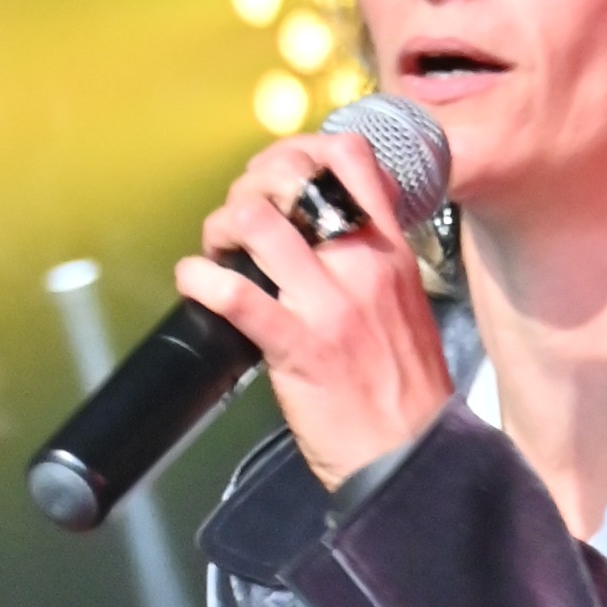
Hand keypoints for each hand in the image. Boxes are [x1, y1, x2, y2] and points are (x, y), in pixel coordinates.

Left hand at [174, 123, 457, 491]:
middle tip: (237, 215)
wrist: (412, 457)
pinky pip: (236, 294)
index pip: (351, 159)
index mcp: (390, 252)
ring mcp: (329, 304)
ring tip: (216, 248)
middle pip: (295, 179)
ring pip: (259, 222)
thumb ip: (370, 266)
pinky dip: (201, 279)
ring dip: (221, 224)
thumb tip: (321, 239)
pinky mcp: (297, 347)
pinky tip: (195, 282)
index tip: (277, 172)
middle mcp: (362, 266)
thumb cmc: (406, 393)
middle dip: (249, 185)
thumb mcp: (404, 307)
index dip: (300, 148)